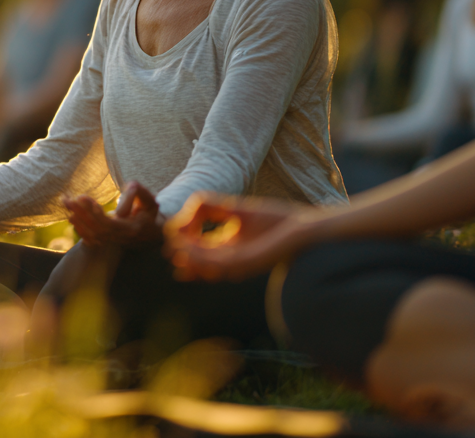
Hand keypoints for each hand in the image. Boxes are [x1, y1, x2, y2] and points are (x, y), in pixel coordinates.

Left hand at [62, 180, 159, 246]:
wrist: (153, 231)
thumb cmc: (149, 211)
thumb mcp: (149, 199)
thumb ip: (137, 193)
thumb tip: (123, 193)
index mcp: (132, 228)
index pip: (110, 224)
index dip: (95, 214)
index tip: (83, 198)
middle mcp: (121, 238)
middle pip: (97, 228)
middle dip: (81, 213)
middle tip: (68, 198)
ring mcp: (113, 241)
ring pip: (92, 234)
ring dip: (77, 219)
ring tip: (66, 203)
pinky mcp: (108, 241)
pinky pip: (92, 239)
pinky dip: (80, 229)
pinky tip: (71, 217)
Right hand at [163, 193, 315, 280]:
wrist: (305, 229)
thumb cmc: (275, 221)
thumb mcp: (235, 210)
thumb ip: (208, 208)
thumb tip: (183, 213)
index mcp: (228, 247)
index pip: (199, 250)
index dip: (183, 242)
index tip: (173, 233)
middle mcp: (231, 259)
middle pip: (199, 262)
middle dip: (183, 258)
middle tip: (169, 253)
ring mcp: (238, 263)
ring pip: (206, 266)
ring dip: (189, 260)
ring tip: (176, 253)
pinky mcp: (246, 263)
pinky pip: (218, 264)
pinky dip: (202, 260)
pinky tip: (191, 251)